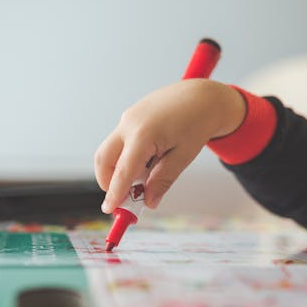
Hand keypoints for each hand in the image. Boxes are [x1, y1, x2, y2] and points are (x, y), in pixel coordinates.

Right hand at [95, 80, 245, 213]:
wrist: (203, 95)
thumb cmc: (197, 123)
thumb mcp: (183, 157)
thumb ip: (163, 180)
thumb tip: (149, 202)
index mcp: (143, 134)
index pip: (122, 171)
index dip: (114, 193)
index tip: (110, 210)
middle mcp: (129, 124)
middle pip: (103, 159)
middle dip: (108, 182)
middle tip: (125, 197)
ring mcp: (127, 117)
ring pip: (110, 150)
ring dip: (119, 169)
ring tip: (147, 174)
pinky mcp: (130, 115)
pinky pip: (120, 141)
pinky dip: (127, 156)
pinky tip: (150, 158)